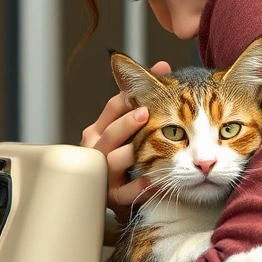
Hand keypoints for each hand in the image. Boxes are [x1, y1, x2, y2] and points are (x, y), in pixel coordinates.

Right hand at [80, 61, 170, 221]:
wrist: (115, 195)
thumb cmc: (125, 154)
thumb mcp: (130, 125)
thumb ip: (144, 96)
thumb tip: (163, 65)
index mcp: (102, 128)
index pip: (112, 108)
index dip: (127, 96)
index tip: (142, 89)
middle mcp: (98, 149)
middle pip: (109, 134)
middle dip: (126, 123)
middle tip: (144, 113)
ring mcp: (104, 173)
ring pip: (113, 161)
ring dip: (130, 153)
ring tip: (147, 147)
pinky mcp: (113, 197)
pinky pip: (124, 192)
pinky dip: (138, 188)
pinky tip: (153, 181)